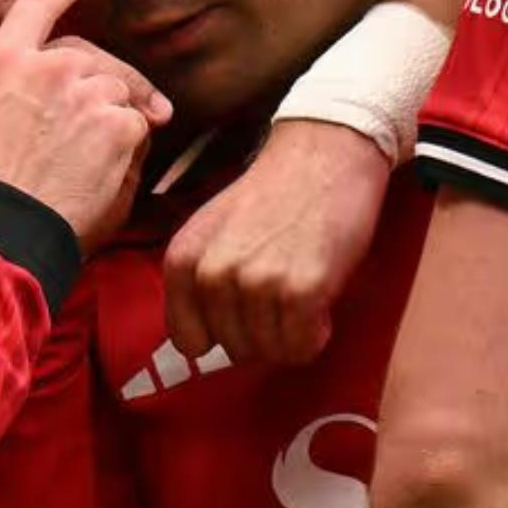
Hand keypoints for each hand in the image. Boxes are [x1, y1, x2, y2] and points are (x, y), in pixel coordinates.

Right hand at [0, 0, 168, 249]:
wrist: (2, 229)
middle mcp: (47, 66)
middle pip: (89, 59)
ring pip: (117, 91)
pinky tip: (104, 173)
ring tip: (89, 160)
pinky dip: (129, 147)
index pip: (36, 7)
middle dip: (98, 85)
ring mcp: (87, 92)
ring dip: (112, 118)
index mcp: (2, 60)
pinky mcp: (119, 124)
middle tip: (98, 119)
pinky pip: (137, 124)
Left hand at [163, 120, 391, 363]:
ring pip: (269, 352)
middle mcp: (212, 274)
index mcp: (183, 260)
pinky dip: (316, 334)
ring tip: (302, 294)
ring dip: (291, 334)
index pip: (187, 340)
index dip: (220, 335)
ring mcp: (255, 283)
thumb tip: (199, 341)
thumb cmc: (273, 195)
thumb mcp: (212, 231)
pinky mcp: (301, 290)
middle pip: (233, 349)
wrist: (324, 155)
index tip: (243, 315)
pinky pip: (302, 347)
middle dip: (261, 333)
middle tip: (282, 295)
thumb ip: (198, 279)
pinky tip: (320, 301)